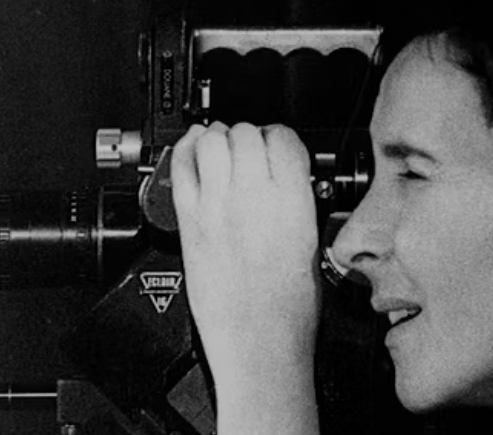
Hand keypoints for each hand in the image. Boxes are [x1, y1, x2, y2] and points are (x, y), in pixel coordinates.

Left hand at [171, 122, 319, 375]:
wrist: (259, 344)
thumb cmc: (290, 310)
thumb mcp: (312, 244)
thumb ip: (294, 203)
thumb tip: (282, 180)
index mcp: (292, 201)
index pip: (283, 138)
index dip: (279, 138)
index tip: (276, 147)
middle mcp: (253, 196)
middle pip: (245, 133)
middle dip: (248, 137)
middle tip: (249, 153)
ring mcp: (216, 206)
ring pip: (211, 141)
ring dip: (218, 138)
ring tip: (222, 150)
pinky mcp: (189, 222)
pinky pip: (181, 167)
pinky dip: (186, 150)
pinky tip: (194, 151)